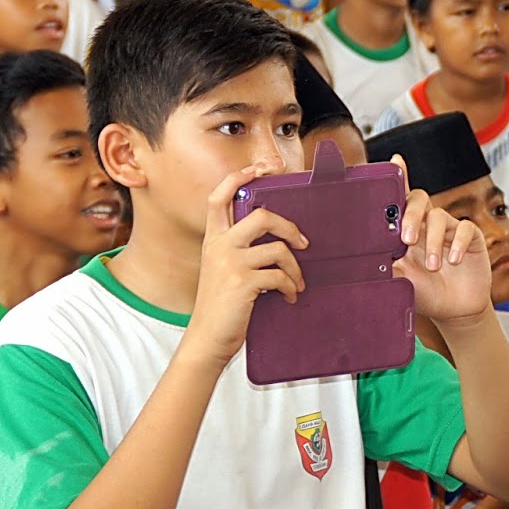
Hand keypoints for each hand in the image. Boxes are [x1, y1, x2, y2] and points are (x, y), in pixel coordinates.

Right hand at [187, 165, 308, 364]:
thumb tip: (275, 241)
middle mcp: (219, 246)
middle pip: (261, 215)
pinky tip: (289, 297)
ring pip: (277, 248)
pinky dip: (290, 287)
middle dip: (289, 227)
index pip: (219, 197)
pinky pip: (279, 275)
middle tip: (302, 243)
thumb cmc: (220, 307)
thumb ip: (237, 251)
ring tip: (297, 282)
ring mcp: (230, 263)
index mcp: (212, 240)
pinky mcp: (242, 282)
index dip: (239, 178)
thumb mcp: (221, 271)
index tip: (260, 169)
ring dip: (295, 267)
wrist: (206, 339)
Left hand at [391, 157, 489, 323]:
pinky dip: (459, 243)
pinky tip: (454, 261)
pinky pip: (466, 229)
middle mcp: (428, 225)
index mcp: (408, 230)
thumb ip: (387, 267)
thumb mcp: (401, 281)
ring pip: (440, 217)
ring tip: (432, 266)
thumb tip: (367, 259)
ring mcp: (450, 230)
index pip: (400, 200)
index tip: (395, 161)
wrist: (454, 311)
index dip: (399, 178)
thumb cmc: (426, 293)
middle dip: (411, 215)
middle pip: (419, 200)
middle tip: (406, 240)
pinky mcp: (472, 238)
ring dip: (434, 241)